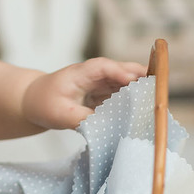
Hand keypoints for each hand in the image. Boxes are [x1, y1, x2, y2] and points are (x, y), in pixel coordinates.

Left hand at [22, 57, 147, 129]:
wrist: (33, 102)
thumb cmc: (44, 103)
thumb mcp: (60, 114)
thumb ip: (82, 118)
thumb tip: (105, 126)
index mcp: (82, 72)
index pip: (105, 67)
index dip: (122, 72)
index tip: (137, 82)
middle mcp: (95, 75)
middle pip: (123, 71)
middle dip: (141, 78)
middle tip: (160, 90)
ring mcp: (102, 84)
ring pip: (127, 83)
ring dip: (141, 91)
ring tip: (158, 103)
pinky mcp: (105, 95)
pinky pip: (124, 96)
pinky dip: (135, 102)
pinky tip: (146, 113)